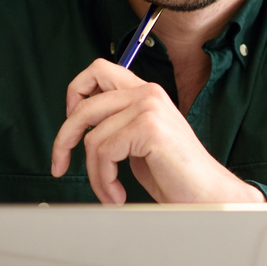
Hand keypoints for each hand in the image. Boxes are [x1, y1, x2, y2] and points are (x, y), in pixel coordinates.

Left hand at [49, 58, 263, 205]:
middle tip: (59, 165)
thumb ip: (116, 126)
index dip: (75, 92)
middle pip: (84, 106)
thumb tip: (79, 127)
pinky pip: (104, 153)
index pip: (98, 70)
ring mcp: (149, 107)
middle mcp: (148, 93)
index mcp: (145, 92)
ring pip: (92, 138)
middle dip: (64, 139)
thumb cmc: (175, 175)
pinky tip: (118, 194)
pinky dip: (104, 180)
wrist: (207, 195)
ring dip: (95, 174)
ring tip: (109, 192)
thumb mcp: (138, 143)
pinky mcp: (148, 128)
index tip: (70, 123)